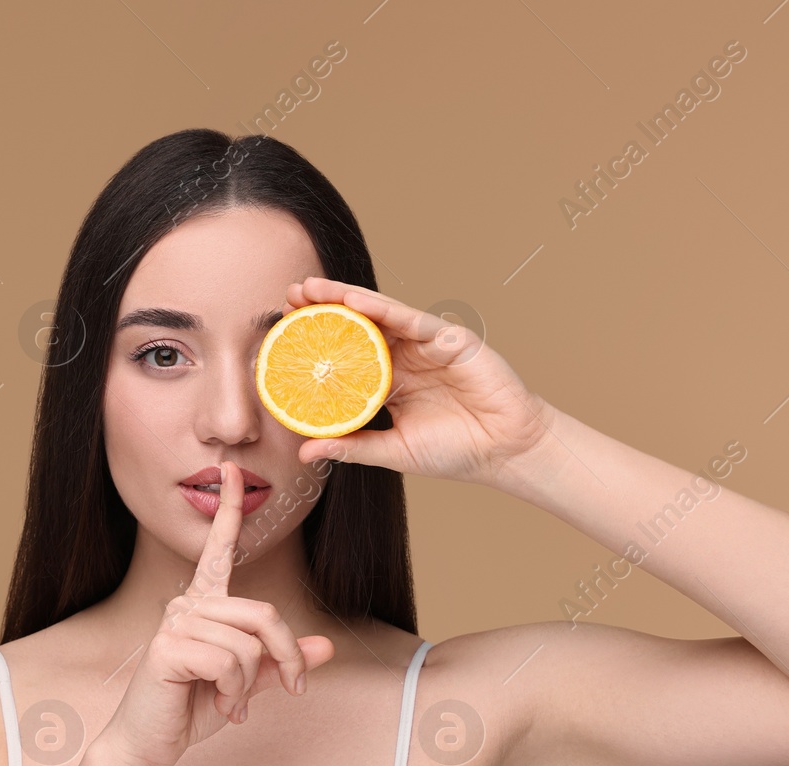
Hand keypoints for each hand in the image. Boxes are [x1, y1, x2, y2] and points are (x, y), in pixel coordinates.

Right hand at [100, 460, 337, 765]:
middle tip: (292, 689)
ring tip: (231, 703)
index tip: (231, 470)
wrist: (150, 746)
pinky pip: (229, 661)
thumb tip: (326, 647)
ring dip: (251, 685)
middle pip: (263, 614)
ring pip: (249, 644)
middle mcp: (187, 605)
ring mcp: (174, 622)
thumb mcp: (248, 684)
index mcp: (204, 605)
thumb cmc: (191, 709)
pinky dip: (235, 693)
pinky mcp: (168, 647)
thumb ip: (281, 662)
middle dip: (286, 657)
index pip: (219, 551)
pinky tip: (219, 706)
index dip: (228, 511)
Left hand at [281, 277, 554, 487]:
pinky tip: (354, 299)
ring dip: (344, 299)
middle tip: (287, 298)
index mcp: (390, 383)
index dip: (317, 344)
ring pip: (380, 316)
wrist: (506, 453)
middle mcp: (406, 359)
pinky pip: (412, 320)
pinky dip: (383, 308)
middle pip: (358, 328)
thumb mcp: (393, 451)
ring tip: (310, 289)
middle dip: (322, 311)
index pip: (346, 357)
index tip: (282, 334)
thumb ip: (352, 447)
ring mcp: (427, 346)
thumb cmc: (455, 453)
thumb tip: (305, 452)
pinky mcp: (451, 340)